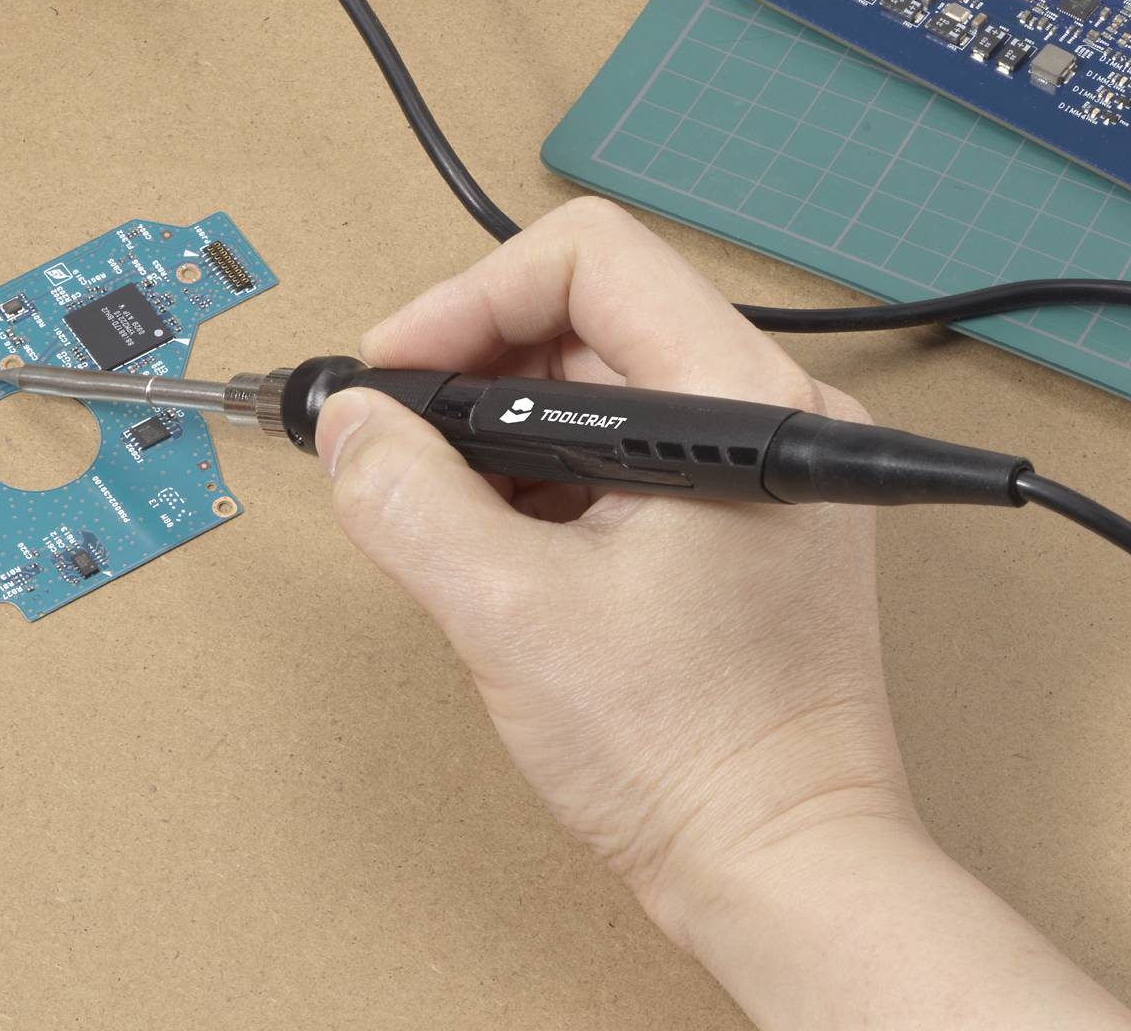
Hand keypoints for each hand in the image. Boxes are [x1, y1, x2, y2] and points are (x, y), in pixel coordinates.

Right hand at [319, 199, 1130, 1028]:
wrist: (779, 870)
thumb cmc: (687, 754)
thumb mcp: (506, 612)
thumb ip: (408, 498)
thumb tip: (351, 424)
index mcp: (741, 402)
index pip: (590, 260)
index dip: (471, 301)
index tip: (399, 374)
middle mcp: (771, 410)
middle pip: (591, 314)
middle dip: (476, 369)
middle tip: (398, 442)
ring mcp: (764, 466)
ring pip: (601, 381)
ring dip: (504, 427)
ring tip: (446, 505)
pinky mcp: (747, 516)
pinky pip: (627, 444)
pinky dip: (547, 472)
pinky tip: (502, 539)